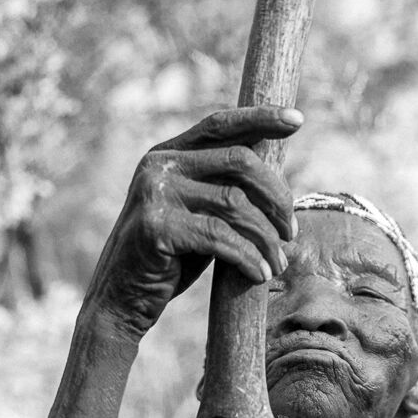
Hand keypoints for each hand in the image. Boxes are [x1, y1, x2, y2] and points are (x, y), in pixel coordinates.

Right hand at [85, 106, 300, 339]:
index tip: (297, 119)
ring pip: (236, 203)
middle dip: (277, 197)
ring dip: (266, 237)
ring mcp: (155, 193)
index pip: (219, 124)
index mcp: (168, 154)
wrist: (121, 299)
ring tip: (278, 263)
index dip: (260, 118)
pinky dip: (248, 258)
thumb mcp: (196, 215)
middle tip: (292, 232)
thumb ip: (222, 190)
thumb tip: (276, 172)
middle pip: (240, 161)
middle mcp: (159, 164)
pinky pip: (220, 238)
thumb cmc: (168, 260)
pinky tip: (259, 275)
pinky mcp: (157, 227)